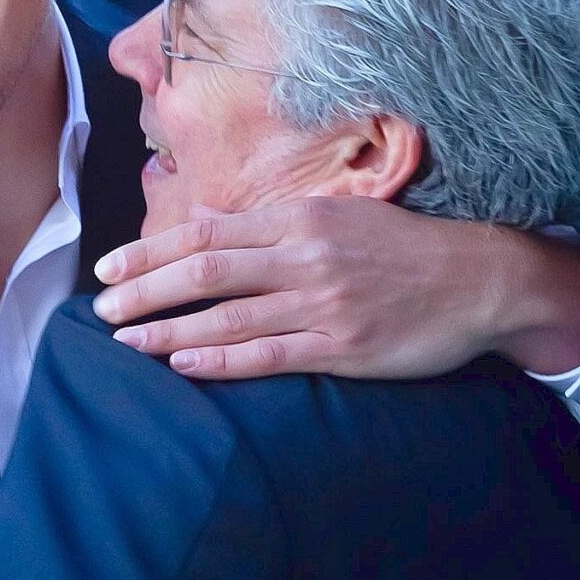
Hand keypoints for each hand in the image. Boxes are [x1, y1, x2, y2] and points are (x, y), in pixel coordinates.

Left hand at [93, 197, 579, 380]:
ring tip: (124, 339)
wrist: (481, 279)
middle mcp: (304, 256)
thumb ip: (271, 224)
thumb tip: (205, 221)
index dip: (150, 251)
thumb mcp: (338, 217)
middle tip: (98, 307)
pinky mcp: (342, 347)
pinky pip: (268, 355)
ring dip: (167, 328)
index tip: (107, 267)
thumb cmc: (404, 249)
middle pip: (204, 270)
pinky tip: (182, 363)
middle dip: (143, 289)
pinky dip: (219, 358)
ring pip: (227, 315)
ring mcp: (322, 303)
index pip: (206, 233)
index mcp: (300, 219)